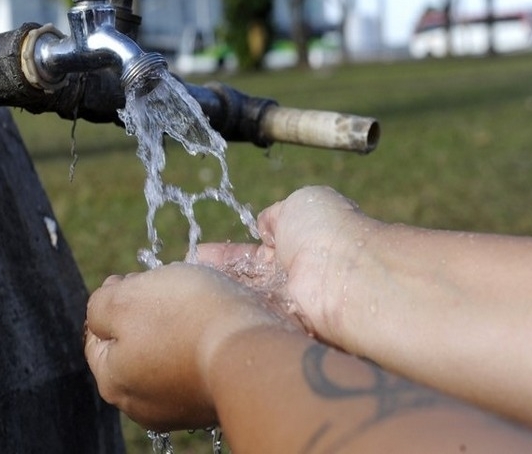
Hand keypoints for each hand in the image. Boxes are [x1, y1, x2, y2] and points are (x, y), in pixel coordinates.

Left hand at [84, 262, 288, 430]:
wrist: (255, 350)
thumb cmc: (186, 319)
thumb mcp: (126, 298)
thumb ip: (100, 304)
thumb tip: (105, 306)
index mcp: (114, 381)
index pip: (97, 334)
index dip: (114, 298)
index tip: (136, 278)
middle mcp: (143, 404)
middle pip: (134, 344)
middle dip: (147, 313)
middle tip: (169, 289)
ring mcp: (182, 407)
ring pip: (168, 352)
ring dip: (179, 326)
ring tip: (198, 303)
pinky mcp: (215, 401)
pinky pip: (199, 363)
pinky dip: (204, 342)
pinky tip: (217, 324)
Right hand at [196, 185, 379, 344]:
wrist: (347, 276)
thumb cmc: (327, 232)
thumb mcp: (299, 204)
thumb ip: (277, 215)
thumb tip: (266, 226)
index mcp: (299, 243)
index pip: (256, 251)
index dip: (228, 253)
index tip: (199, 253)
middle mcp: (293, 277)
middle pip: (246, 278)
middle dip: (216, 275)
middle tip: (185, 273)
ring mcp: (287, 303)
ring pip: (244, 297)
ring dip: (217, 292)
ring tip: (184, 287)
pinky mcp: (282, 327)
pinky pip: (249, 317)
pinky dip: (227, 311)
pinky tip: (199, 306)